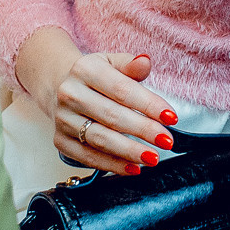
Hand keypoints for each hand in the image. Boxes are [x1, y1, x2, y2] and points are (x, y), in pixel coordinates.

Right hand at [50, 52, 178, 175]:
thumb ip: (131, 64)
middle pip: (112, 116)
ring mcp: (63, 119)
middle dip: (143, 130)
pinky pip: (88, 157)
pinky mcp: (60, 141)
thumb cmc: (95, 76)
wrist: (59, 86)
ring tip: (152, 157)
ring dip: (129, 151)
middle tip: (166, 141)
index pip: (123, 90)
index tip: (170, 117)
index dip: (149, 105)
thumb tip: (144, 61)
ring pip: (100, 139)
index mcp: (85, 70)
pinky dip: (112, 164)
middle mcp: (70, 94)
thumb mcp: (112, 62)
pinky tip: (133, 168)